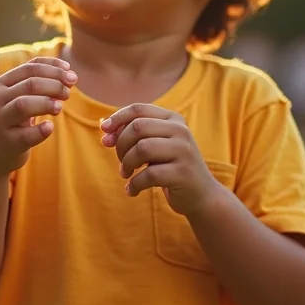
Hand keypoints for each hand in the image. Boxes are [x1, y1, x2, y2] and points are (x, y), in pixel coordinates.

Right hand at [0, 57, 75, 175]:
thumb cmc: (12, 120)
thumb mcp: (18, 96)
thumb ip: (38, 82)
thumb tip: (68, 73)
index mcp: (1, 83)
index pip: (31, 68)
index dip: (54, 69)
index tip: (71, 74)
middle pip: (31, 84)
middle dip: (55, 85)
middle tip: (68, 93)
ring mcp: (0, 121)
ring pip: (24, 105)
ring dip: (47, 103)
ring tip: (60, 107)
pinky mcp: (8, 143)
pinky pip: (26, 135)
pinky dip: (41, 130)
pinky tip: (49, 127)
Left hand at [101, 103, 221, 216]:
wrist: (201, 195)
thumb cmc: (170, 167)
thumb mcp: (154, 146)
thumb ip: (132, 134)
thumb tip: (104, 128)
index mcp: (173, 119)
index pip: (139, 109)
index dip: (117, 118)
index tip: (104, 131)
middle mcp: (181, 131)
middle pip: (138, 127)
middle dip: (121, 145)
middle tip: (121, 162)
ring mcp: (184, 151)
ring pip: (142, 149)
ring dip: (126, 164)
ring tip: (126, 174)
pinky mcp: (183, 173)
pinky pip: (148, 174)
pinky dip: (134, 184)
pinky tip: (132, 190)